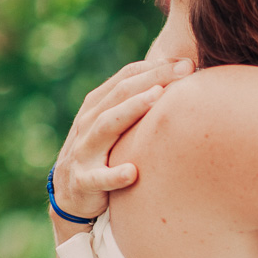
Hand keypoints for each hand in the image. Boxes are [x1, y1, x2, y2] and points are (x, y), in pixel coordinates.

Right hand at [52, 57, 194, 222]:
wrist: (68, 195)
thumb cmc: (105, 154)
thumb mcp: (117, 125)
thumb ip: (140, 105)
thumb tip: (182, 80)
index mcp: (98, 105)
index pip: (127, 77)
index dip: (156, 67)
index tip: (188, 63)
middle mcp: (89, 122)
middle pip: (121, 93)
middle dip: (153, 79)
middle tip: (185, 71)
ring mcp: (84, 151)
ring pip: (106, 125)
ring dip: (131, 110)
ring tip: (157, 98)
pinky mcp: (82, 181)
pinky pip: (98, 178)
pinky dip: (113, 175)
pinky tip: (132, 173)